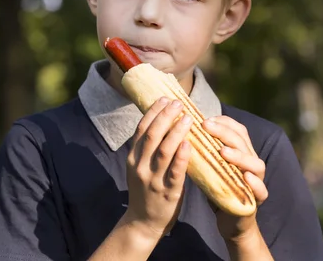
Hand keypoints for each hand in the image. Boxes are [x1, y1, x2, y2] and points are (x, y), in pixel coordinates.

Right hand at [124, 97, 192, 239]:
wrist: (142, 223)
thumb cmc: (147, 191)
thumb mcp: (141, 166)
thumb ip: (149, 148)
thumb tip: (165, 122)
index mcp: (133, 157)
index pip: (142, 129)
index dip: (153, 112)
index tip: (165, 98)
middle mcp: (140, 166)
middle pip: (152, 135)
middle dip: (165, 116)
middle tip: (178, 103)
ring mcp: (153, 179)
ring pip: (163, 150)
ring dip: (176, 131)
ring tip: (188, 118)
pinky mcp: (167, 193)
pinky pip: (175, 172)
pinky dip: (181, 156)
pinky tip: (188, 144)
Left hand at [203, 116, 267, 242]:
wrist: (229, 220)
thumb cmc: (218, 189)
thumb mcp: (209, 167)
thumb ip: (203, 152)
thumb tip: (181, 133)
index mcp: (240, 152)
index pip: (237, 130)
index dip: (223, 122)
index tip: (204, 119)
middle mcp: (251, 162)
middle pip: (242, 142)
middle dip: (224, 132)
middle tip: (206, 126)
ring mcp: (256, 180)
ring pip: (256, 164)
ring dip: (240, 156)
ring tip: (224, 151)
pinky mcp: (257, 199)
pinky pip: (262, 190)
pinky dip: (255, 183)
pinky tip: (246, 177)